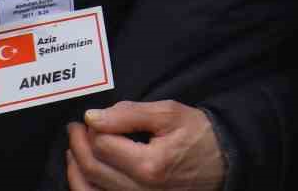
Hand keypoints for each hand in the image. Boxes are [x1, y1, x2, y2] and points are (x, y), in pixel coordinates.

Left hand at [66, 101, 225, 190]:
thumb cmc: (199, 135)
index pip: (103, 146)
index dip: (92, 128)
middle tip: (74, 128)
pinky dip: (85, 187)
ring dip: (76, 168)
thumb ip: (129, 114)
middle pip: (93, 168)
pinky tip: (83, 173)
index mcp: (150, 166)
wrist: (223, 162)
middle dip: (78, 145)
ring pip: (90, 190)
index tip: (90, 118)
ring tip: (74, 149)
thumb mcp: (169, 114)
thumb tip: (93, 117)